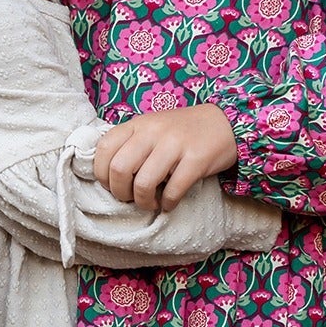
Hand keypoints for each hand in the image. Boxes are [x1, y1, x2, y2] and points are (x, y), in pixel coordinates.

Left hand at [93, 105, 237, 212]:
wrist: (224, 123)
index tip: (112, 185)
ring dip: (144, 201)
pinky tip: (169, 203)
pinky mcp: (196, 159)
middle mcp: (153, 131)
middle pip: (119, 168)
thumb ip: (130, 144)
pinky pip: (173, 190)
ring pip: (143, 183)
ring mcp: (175, 144)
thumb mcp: (151, 128)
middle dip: (120, 192)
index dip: (101, 174)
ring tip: (151, 202)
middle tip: (130, 198)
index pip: (104, 148)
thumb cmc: (182, 131)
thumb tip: (109, 176)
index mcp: (138, 124)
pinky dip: (167, 203)